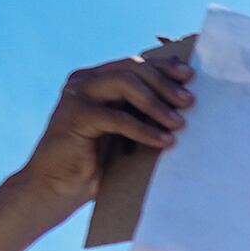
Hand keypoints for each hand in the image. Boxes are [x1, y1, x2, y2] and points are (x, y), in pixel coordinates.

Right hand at [14, 46, 193, 211]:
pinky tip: (164, 141)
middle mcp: (85, 80)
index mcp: (98, 79)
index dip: (164, 66)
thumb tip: (185, 105)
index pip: (135, 63)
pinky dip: (143, 129)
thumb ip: (143, 114)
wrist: (59, 186)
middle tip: (189, 101)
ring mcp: (77, 95)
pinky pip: (116, 117)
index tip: (190, 76)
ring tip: (179, 123)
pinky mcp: (74, 115)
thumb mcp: (126, 133)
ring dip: (156, 103)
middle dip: (164, 83)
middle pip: (132, 68)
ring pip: (125, 84)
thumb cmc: (98, 163)